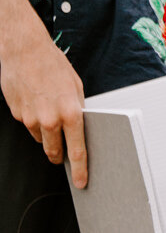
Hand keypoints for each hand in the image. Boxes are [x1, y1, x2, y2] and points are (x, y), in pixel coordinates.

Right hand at [0, 17, 86, 186]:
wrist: (24, 51)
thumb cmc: (52, 64)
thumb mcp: (75, 86)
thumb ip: (77, 109)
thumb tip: (79, 127)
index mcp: (71, 113)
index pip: (77, 151)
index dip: (79, 170)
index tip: (81, 182)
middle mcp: (50, 119)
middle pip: (55, 152)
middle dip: (60, 155)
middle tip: (63, 154)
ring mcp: (30, 119)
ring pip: (41, 138)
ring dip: (46, 133)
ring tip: (48, 110)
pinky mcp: (17, 115)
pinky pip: (28, 125)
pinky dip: (34, 119)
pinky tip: (36, 102)